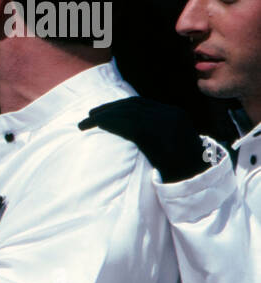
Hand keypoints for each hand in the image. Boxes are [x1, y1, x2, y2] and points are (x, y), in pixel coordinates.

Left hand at [79, 96, 209, 183]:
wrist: (196, 179)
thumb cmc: (182, 168)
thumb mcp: (171, 143)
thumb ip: (156, 132)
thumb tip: (133, 130)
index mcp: (174, 114)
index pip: (141, 103)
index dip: (119, 106)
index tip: (103, 111)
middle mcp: (169, 114)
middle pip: (132, 105)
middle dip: (109, 108)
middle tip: (90, 114)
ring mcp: (164, 123)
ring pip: (127, 113)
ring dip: (103, 116)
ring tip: (86, 122)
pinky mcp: (156, 134)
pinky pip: (127, 124)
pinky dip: (110, 123)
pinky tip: (97, 125)